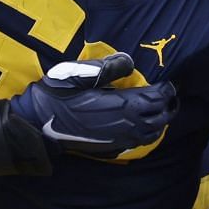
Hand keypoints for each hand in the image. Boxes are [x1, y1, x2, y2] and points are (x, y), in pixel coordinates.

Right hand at [10, 53, 177, 159]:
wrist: (38, 124)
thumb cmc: (57, 96)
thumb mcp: (79, 73)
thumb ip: (107, 67)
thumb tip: (131, 62)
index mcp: (121, 105)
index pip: (156, 98)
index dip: (166, 90)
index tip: (170, 82)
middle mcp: (125, 125)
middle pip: (160, 117)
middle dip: (168, 105)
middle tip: (170, 94)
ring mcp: (119, 138)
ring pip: (152, 133)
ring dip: (160, 120)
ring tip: (161, 109)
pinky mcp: (112, 146)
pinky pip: (139, 142)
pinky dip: (149, 133)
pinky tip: (145, 125)